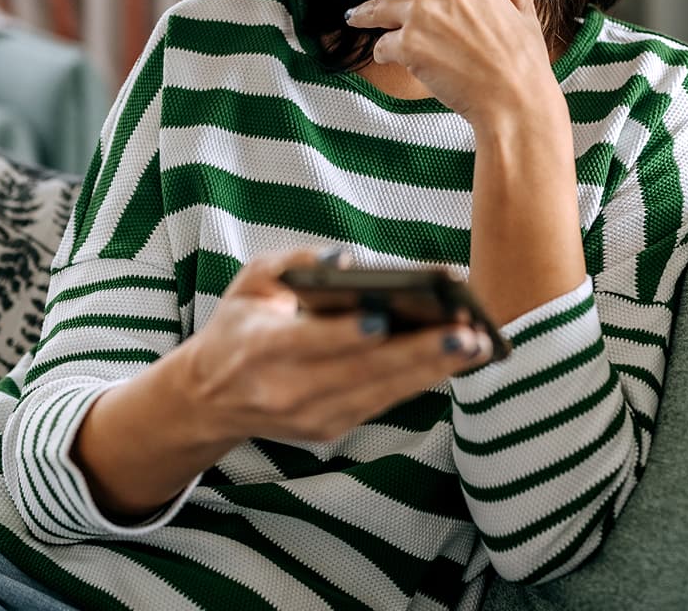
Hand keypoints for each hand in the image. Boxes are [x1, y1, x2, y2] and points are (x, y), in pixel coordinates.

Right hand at [171, 248, 494, 445]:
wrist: (210, 397)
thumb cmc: (241, 324)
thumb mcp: (252, 281)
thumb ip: (298, 262)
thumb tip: (348, 258)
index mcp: (258, 350)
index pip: (309, 343)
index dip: (347, 334)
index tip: (386, 316)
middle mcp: (284, 392)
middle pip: (360, 373)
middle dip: (417, 353)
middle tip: (467, 332)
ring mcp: (309, 418)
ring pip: (380, 394)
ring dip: (432, 371)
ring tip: (477, 345)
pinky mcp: (328, 430)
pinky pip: (381, 403)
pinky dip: (419, 382)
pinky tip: (454, 360)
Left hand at [342, 0, 553, 122]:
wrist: (514, 98)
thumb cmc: (523, 61)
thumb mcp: (525, 18)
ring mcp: (422, 12)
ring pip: (376, 7)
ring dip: (360, 13)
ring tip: (353, 17)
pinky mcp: (409, 44)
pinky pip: (382, 44)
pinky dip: (382, 51)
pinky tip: (387, 56)